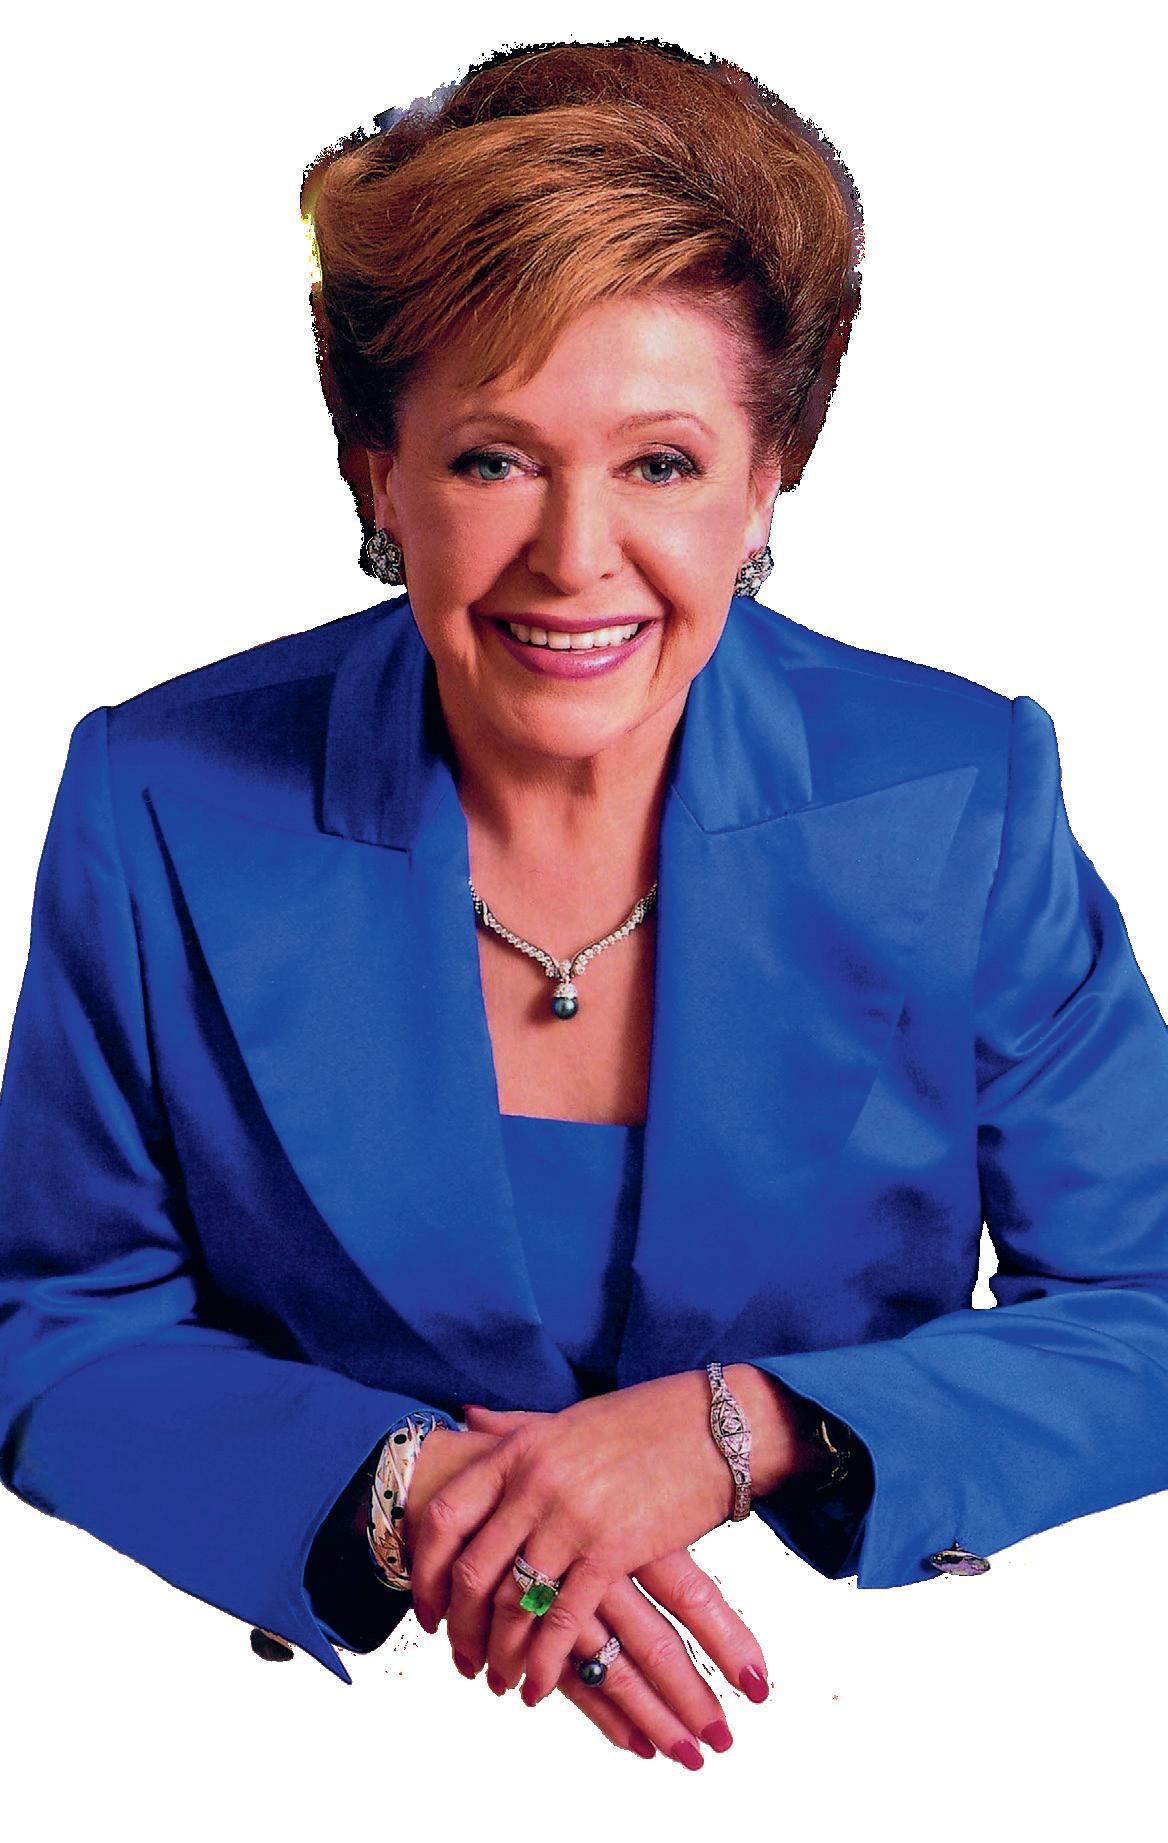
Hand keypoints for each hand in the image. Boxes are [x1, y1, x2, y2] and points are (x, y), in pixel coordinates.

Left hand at [405, 1374, 759, 1711]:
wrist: (715, 1426)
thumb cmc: (642, 1420)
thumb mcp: (566, 1419)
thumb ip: (514, 1426)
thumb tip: (468, 1417)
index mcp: (518, 1451)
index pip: (445, 1518)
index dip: (425, 1570)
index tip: (428, 1608)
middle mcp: (534, 1484)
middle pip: (473, 1571)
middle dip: (462, 1627)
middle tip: (463, 1659)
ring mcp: (571, 1518)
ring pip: (514, 1603)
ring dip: (501, 1652)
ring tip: (499, 1679)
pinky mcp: (612, 1551)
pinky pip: (563, 1620)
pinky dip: (546, 1662)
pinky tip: (540, 1686)